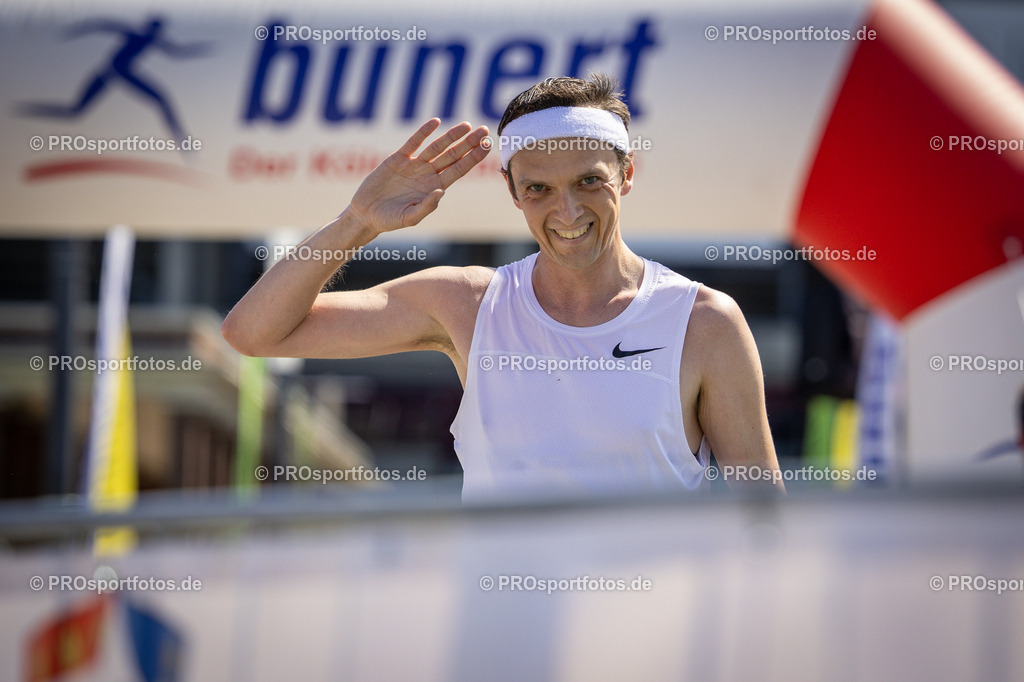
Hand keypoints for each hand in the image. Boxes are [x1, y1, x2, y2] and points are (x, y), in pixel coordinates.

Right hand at [348, 119, 490, 235]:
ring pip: (437, 147)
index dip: (473, 158)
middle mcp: (428, 174)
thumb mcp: (410, 218)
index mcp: (434, 187)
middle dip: (469, 143)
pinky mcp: (397, 159)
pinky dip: (423, 132)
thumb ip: (427, 206)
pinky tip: (435, 122)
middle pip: (453, 155)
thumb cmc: (389, 220)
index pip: (459, 169)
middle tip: (485, 130)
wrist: (366, 214)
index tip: (488, 147)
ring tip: (467, 125)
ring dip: (452, 136)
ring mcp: (413, 165)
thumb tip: (441, 192)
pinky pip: (413, 143)